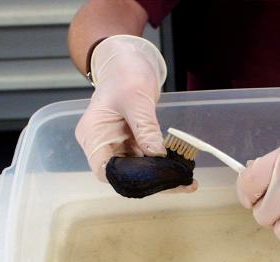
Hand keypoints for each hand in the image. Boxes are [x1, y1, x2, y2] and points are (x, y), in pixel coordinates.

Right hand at [76, 35, 194, 194]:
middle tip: (180, 183)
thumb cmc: (124, 73)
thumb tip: (157, 154)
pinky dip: (163, 164)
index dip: (127, 179)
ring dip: (160, 175)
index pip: (104, 169)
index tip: (154, 181)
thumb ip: (145, 127)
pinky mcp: (132, 141)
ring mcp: (118, 143)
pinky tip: (182, 168)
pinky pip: (147, 158)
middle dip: (151, 181)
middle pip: (123, 173)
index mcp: (93, 135)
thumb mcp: (135, 98)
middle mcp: (103, 144)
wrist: (128, 60)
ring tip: (186, 180)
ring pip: (138, 169)